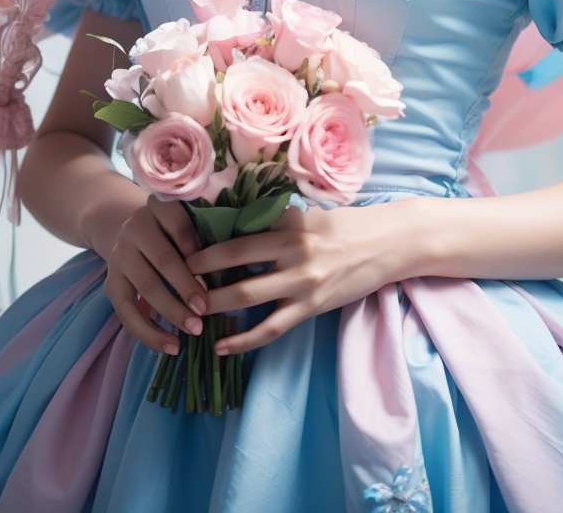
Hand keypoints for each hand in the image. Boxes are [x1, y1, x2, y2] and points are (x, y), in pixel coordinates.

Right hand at [103, 194, 208, 354]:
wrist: (131, 232)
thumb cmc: (173, 231)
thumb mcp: (186, 220)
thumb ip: (204, 235)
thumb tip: (229, 272)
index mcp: (157, 205)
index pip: (179, 225)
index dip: (198, 251)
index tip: (217, 276)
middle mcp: (135, 226)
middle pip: (163, 258)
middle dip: (187, 287)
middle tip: (207, 311)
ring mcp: (119, 254)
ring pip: (147, 286)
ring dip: (172, 311)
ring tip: (195, 330)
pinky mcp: (110, 283)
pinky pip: (127, 313)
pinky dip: (150, 333)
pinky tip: (171, 346)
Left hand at [185, 203, 396, 354]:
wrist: (387, 243)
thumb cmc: (344, 225)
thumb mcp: (307, 216)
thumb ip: (274, 222)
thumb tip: (233, 224)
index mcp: (288, 224)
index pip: (238, 236)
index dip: (206, 248)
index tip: (180, 254)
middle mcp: (293, 252)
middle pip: (236, 268)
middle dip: (202, 279)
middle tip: (175, 286)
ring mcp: (303, 282)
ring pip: (249, 298)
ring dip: (216, 307)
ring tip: (190, 316)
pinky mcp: (312, 307)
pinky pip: (272, 328)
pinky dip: (244, 340)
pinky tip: (221, 346)